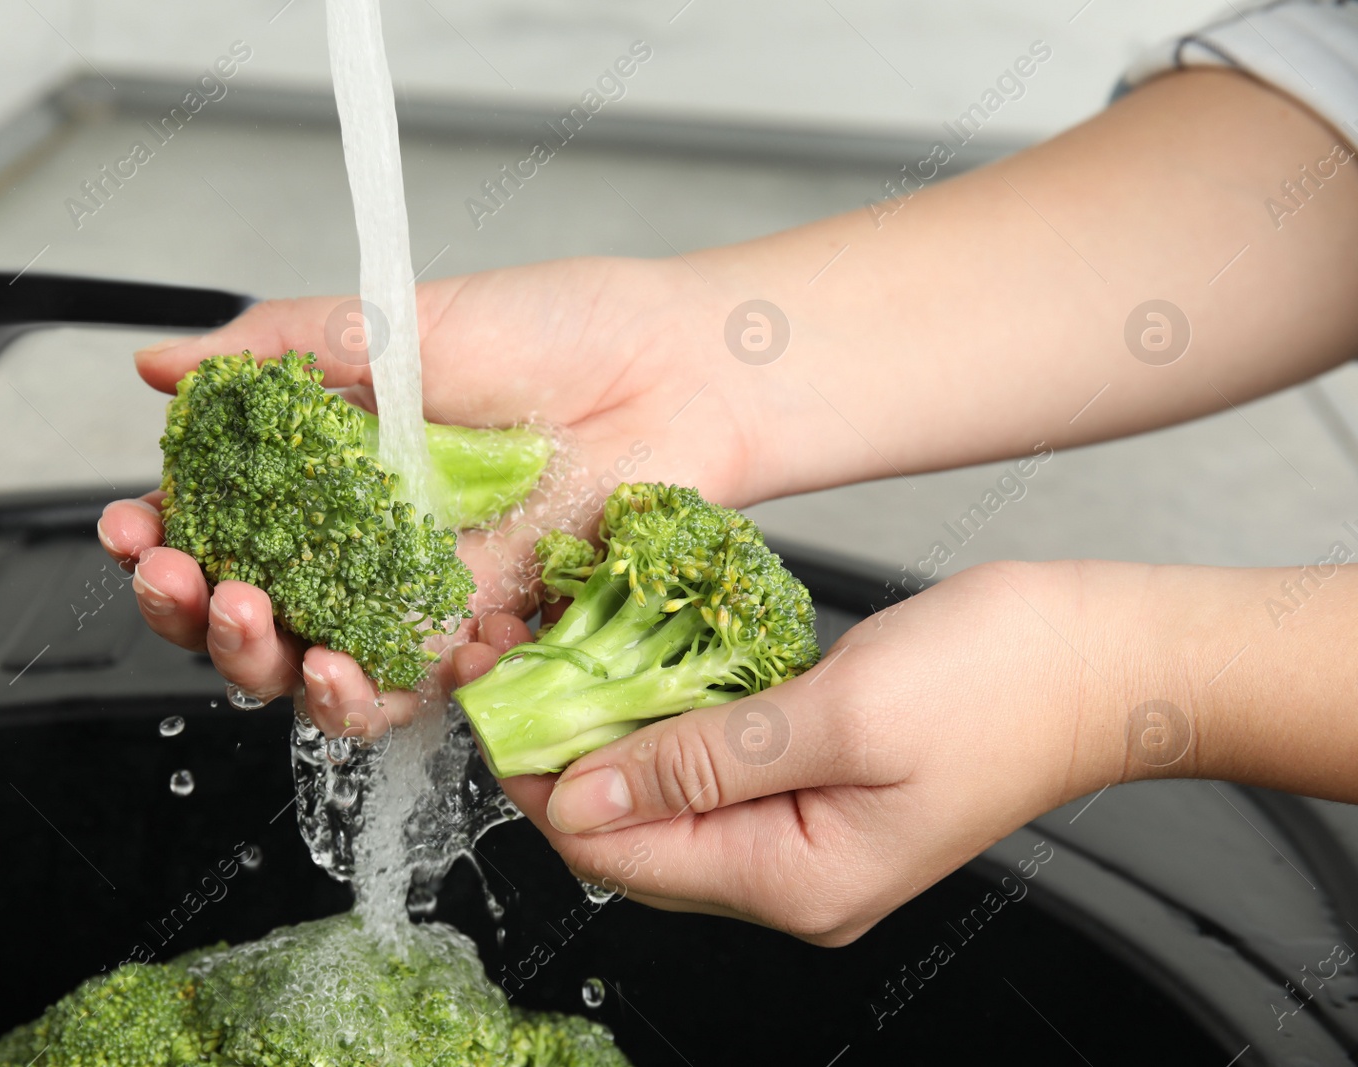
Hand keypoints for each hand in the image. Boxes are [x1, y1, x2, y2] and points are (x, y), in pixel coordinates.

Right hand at [99, 256, 792, 732]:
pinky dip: (372, 692)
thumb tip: (160, 365)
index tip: (134, 528)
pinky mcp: (477, 637)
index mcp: (324, 464)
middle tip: (190, 583)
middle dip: (193, 611)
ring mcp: (415, 593)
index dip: (161, 536)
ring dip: (268, 666)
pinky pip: (408, 691)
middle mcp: (360, 539)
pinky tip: (356, 662)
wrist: (670, 372)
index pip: (215, 518)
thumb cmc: (550, 330)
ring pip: (313, 667)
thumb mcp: (394, 323)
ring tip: (266, 629)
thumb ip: (277, 350)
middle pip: (246, 609)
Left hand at [478, 561, 1160, 944]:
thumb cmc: (1000, 682)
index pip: (615, 852)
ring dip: (603, 728)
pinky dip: (660, 719)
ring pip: (661, 797)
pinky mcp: (815, 789)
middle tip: (509, 658)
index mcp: (793, 881)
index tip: (491, 693)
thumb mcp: (838, 716)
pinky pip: (708, 769)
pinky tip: (626, 661)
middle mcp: (789, 879)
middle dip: (559, 750)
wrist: (1107, 660)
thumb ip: (701, 766)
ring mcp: (803, 838)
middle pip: (628, 833)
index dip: (540, 777)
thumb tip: (579, 798)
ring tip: (550, 647)